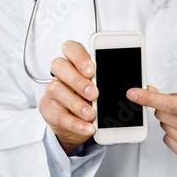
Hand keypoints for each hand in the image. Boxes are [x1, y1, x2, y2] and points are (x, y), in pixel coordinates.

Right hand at [39, 41, 97, 155]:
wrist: (80, 124)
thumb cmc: (92, 100)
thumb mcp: (103, 89)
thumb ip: (107, 82)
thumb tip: (129, 87)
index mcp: (75, 62)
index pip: (71, 48)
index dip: (79, 57)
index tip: (91, 70)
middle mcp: (61, 73)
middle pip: (59, 66)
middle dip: (77, 80)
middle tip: (94, 94)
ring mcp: (52, 90)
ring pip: (56, 89)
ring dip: (76, 103)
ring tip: (91, 114)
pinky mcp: (48, 109)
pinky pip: (58, 115)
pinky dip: (74, 123)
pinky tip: (87, 127)